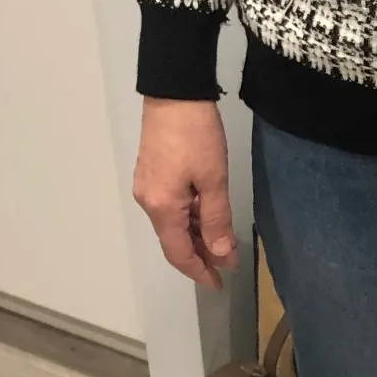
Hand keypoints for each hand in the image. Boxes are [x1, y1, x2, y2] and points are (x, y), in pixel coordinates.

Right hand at [133, 99, 238, 289]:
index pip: (178, 253)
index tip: (218, 283)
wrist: (174, 93)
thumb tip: (220, 254)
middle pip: (174, 240)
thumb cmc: (196, 135)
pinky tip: (208, 217)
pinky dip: (190, 217)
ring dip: (198, 236)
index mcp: (161, 207)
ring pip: (173, 223)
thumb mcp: (213, 179)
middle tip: (229, 263)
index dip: (199, 271)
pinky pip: (171, 207)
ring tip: (224, 243)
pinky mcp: (152, 173)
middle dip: (201, 255)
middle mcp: (148, 201)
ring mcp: (148, 187)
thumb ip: (216, 219)